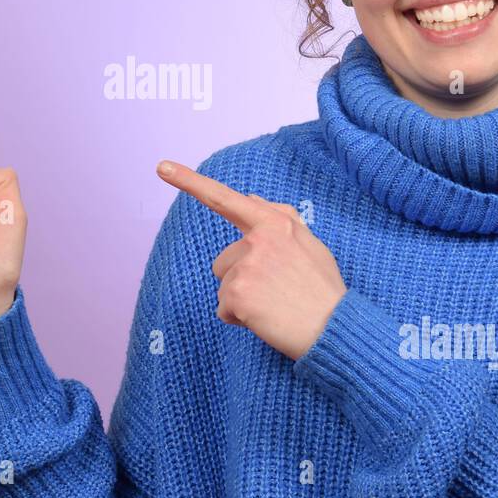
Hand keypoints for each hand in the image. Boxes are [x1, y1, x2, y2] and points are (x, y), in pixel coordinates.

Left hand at [156, 160, 346, 360]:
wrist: (335, 330)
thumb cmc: (322, 289)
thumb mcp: (309, 243)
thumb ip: (279, 217)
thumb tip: (249, 197)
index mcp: (276, 221)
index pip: (225, 198)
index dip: (190, 182)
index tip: (161, 167)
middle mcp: (258, 238)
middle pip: (223, 260)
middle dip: (241, 278)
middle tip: (277, 292)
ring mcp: (246, 265)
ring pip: (223, 285)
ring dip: (241, 299)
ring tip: (274, 305)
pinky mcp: (237, 293)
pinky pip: (223, 309)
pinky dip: (239, 319)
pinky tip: (267, 319)